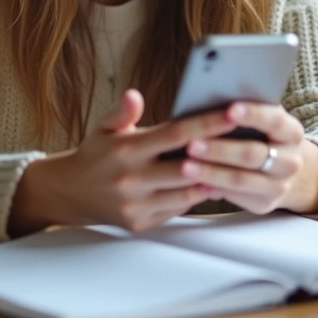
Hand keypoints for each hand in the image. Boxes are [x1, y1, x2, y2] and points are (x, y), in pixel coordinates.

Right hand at [9, 89, 237, 234]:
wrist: (71, 193)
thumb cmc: (96, 154)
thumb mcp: (104, 128)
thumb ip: (122, 112)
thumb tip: (134, 94)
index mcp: (127, 150)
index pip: (176, 134)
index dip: (207, 123)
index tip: (232, 113)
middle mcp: (132, 179)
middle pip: (188, 166)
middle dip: (218, 153)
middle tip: (247, 140)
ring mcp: (137, 204)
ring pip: (187, 192)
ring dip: (213, 178)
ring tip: (236, 163)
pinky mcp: (141, 223)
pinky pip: (177, 210)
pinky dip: (196, 197)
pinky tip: (212, 183)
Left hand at [181, 102, 317, 214]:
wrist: (281, 169)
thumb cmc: (261, 134)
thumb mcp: (261, 120)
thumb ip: (243, 111)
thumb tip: (212, 99)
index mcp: (291, 132)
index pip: (274, 120)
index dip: (253, 114)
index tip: (229, 110)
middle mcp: (290, 161)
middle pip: (253, 154)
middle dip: (220, 149)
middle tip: (191, 143)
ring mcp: (279, 185)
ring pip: (241, 179)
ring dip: (211, 173)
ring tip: (185, 166)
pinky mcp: (265, 204)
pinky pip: (235, 198)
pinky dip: (213, 189)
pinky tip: (193, 184)